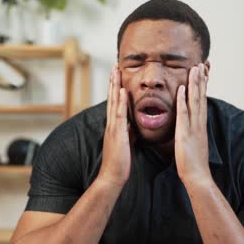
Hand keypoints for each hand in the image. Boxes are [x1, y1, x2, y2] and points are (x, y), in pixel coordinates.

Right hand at [97, 66, 130, 187]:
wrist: (112, 177)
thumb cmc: (119, 163)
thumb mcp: (125, 144)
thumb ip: (127, 133)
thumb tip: (131, 126)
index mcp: (114, 127)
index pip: (115, 104)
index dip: (115, 89)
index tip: (117, 76)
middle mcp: (111, 124)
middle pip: (112, 99)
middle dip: (113, 82)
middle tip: (114, 67)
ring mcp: (113, 128)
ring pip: (114, 103)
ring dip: (115, 86)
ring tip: (116, 71)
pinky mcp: (117, 133)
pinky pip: (120, 114)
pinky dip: (121, 101)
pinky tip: (123, 90)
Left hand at [175, 64, 210, 184]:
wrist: (197, 177)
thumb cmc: (193, 162)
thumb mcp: (193, 143)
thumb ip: (192, 132)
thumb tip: (190, 126)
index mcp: (200, 125)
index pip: (202, 101)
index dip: (203, 86)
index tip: (203, 73)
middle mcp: (199, 123)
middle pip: (201, 97)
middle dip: (201, 80)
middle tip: (201, 64)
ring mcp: (193, 127)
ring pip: (195, 101)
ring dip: (195, 84)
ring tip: (194, 69)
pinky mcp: (185, 133)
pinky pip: (184, 114)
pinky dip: (183, 101)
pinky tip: (181, 89)